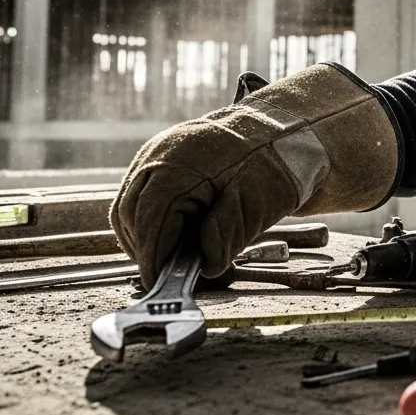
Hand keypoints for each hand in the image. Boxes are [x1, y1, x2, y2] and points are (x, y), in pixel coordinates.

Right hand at [108, 64, 398, 286]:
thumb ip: (227, 236)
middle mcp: (159, 152)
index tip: (158, 283)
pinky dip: (149, 219)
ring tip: (170, 260)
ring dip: (143, 236)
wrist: (285, 131)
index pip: (149, 217)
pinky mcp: (161, 158)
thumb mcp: (258, 204)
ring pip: (129, 203)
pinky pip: (140, 193)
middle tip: (166, 276)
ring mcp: (157, 152)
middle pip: (130, 211)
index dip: (152, 255)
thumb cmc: (274, 164)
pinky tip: (171, 237)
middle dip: (145, 248)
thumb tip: (203, 266)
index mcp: (180, 162)